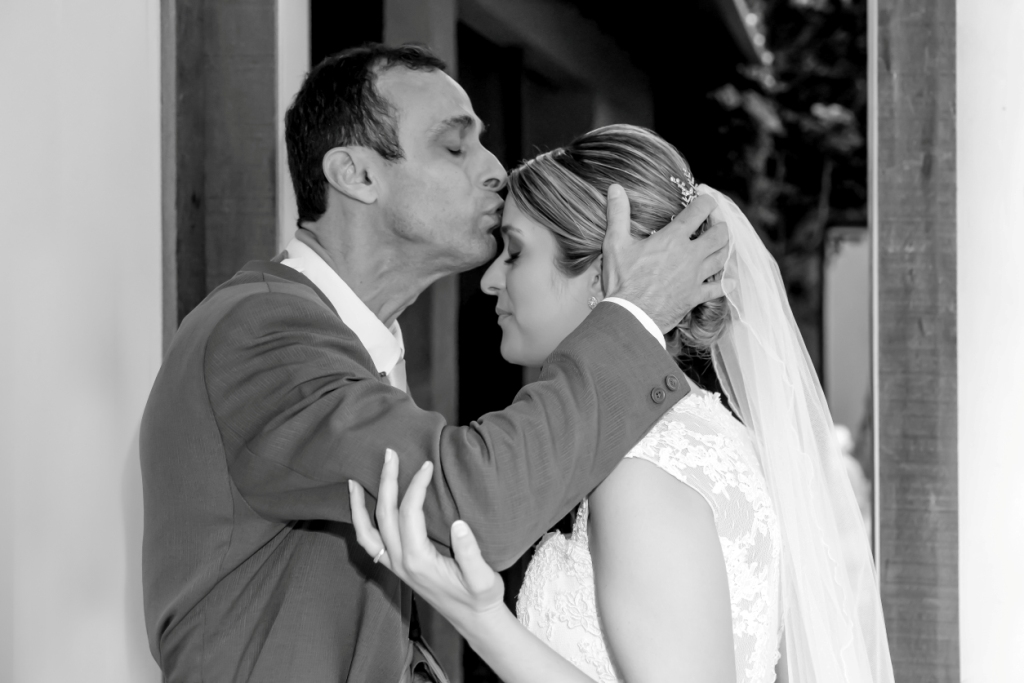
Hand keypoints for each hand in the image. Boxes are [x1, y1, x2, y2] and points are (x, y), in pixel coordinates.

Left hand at [348, 449, 505, 629]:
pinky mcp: (396, 567)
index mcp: (419, 561)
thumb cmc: (481, 597)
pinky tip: (363, 507)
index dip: (417, 486)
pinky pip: (369, 543)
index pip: (410, 513)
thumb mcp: (483, 578)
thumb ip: (470, 552)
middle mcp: (400, 562)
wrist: (474, 621)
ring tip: (353, 480)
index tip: (428, 465)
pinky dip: (360, 523)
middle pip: (383, 515)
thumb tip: (458, 523)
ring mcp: (394, 566)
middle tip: (389, 453)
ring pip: (366, 531)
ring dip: (359, 505)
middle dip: (386, 482)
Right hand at [602, 184, 729, 332]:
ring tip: (721, 243)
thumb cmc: (622, 280)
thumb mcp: (615, 244)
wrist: (631, 316)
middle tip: (715, 221)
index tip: (705, 198)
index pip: (699, 211)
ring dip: (725, 248)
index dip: (706, 201)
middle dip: (720, 224)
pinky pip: (718, 289)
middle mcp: (690, 256)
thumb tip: (615, 188)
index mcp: (673, 239)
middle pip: (719, 234)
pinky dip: (725, 284)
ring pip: (722, 258)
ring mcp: (695, 277)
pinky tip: (730, 281)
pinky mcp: (695, 297)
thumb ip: (618, 214)